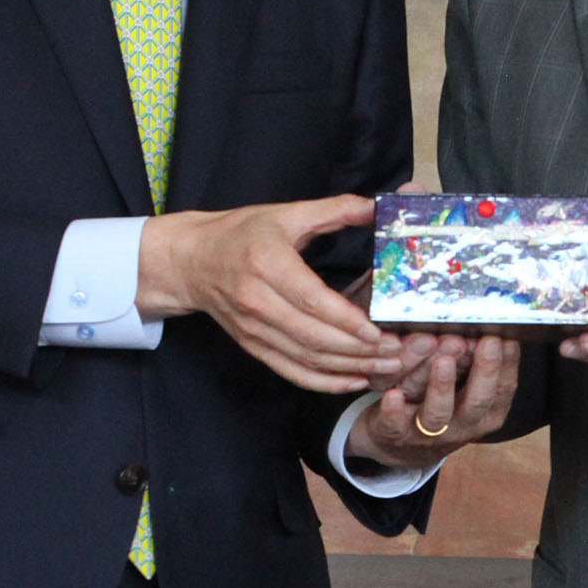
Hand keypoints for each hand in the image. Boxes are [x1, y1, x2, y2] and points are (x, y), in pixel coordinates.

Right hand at [139, 194, 411, 393]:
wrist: (192, 261)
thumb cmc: (240, 233)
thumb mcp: (285, 213)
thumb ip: (333, 209)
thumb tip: (376, 206)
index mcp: (267, 264)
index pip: (311, 300)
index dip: (346, 321)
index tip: (378, 331)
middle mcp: (257, 301)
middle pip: (313, 336)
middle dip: (358, 350)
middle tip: (396, 352)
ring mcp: (253, 329)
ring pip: (306, 359)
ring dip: (348, 368)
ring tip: (385, 367)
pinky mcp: (252, 346)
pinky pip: (291, 371)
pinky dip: (324, 382)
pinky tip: (353, 380)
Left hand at [347, 333, 520, 464]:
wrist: (403, 444)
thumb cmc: (441, 404)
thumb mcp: (464, 386)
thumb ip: (474, 360)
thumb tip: (490, 323)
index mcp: (485, 414)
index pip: (503, 389)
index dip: (506, 363)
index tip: (507, 335)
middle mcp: (461, 426)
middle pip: (478, 402)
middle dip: (484, 371)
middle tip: (487, 341)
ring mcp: (430, 433)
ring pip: (437, 413)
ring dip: (441, 387)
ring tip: (443, 361)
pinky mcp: (397, 433)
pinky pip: (395, 425)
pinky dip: (394, 411)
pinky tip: (393, 395)